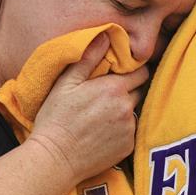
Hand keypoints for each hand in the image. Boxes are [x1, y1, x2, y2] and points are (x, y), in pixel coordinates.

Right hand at [28, 33, 148, 184]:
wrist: (55, 159)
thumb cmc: (56, 119)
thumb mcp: (66, 83)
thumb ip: (89, 58)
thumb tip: (106, 35)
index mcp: (114, 88)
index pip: (140, 71)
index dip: (131, 71)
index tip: (119, 74)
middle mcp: (127, 107)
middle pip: (139, 91)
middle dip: (128, 90)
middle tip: (107, 96)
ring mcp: (130, 128)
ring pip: (135, 111)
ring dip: (124, 110)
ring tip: (102, 116)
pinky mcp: (129, 147)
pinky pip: (131, 131)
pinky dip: (122, 130)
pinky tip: (103, 133)